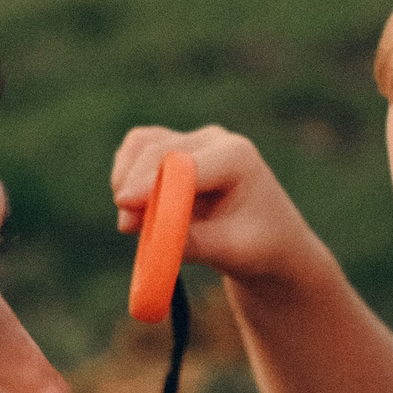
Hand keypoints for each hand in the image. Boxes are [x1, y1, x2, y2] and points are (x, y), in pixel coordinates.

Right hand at [109, 125, 333, 288]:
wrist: (269, 239)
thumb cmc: (258, 245)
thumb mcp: (233, 251)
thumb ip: (196, 245)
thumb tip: (153, 242)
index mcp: (237, 157)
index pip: (184, 164)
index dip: (150, 182)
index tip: (123, 202)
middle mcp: (214, 140)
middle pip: (157, 150)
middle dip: (135, 185)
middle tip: (126, 227)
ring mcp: (194, 141)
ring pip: (142, 144)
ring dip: (127, 177)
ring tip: (132, 221)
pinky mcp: (176, 149)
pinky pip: (138, 149)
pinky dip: (127, 173)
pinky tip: (133, 205)